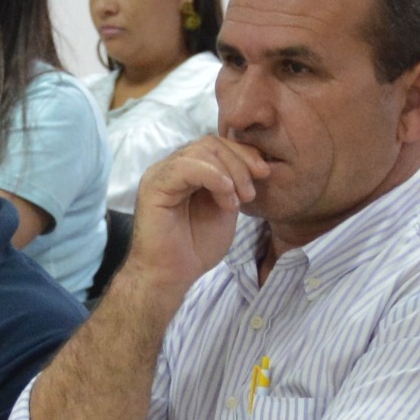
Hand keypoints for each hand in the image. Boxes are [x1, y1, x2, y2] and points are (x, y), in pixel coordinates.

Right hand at [127, 137, 260, 293]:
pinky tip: (227, 197)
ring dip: (230, 173)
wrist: (172, 276)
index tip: (264, 174)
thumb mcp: (226, 208)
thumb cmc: (196, 247)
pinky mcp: (154, 185)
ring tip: (240, 200)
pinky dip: (214, 177)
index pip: (217, 144)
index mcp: (189, 169)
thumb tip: (255, 163)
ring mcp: (161, 173)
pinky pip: (187, 167)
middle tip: (252, 191)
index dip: (244, 154)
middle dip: (240, 162)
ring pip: (202, 150)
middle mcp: (173, 166)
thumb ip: (234, 184)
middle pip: (211, 143)